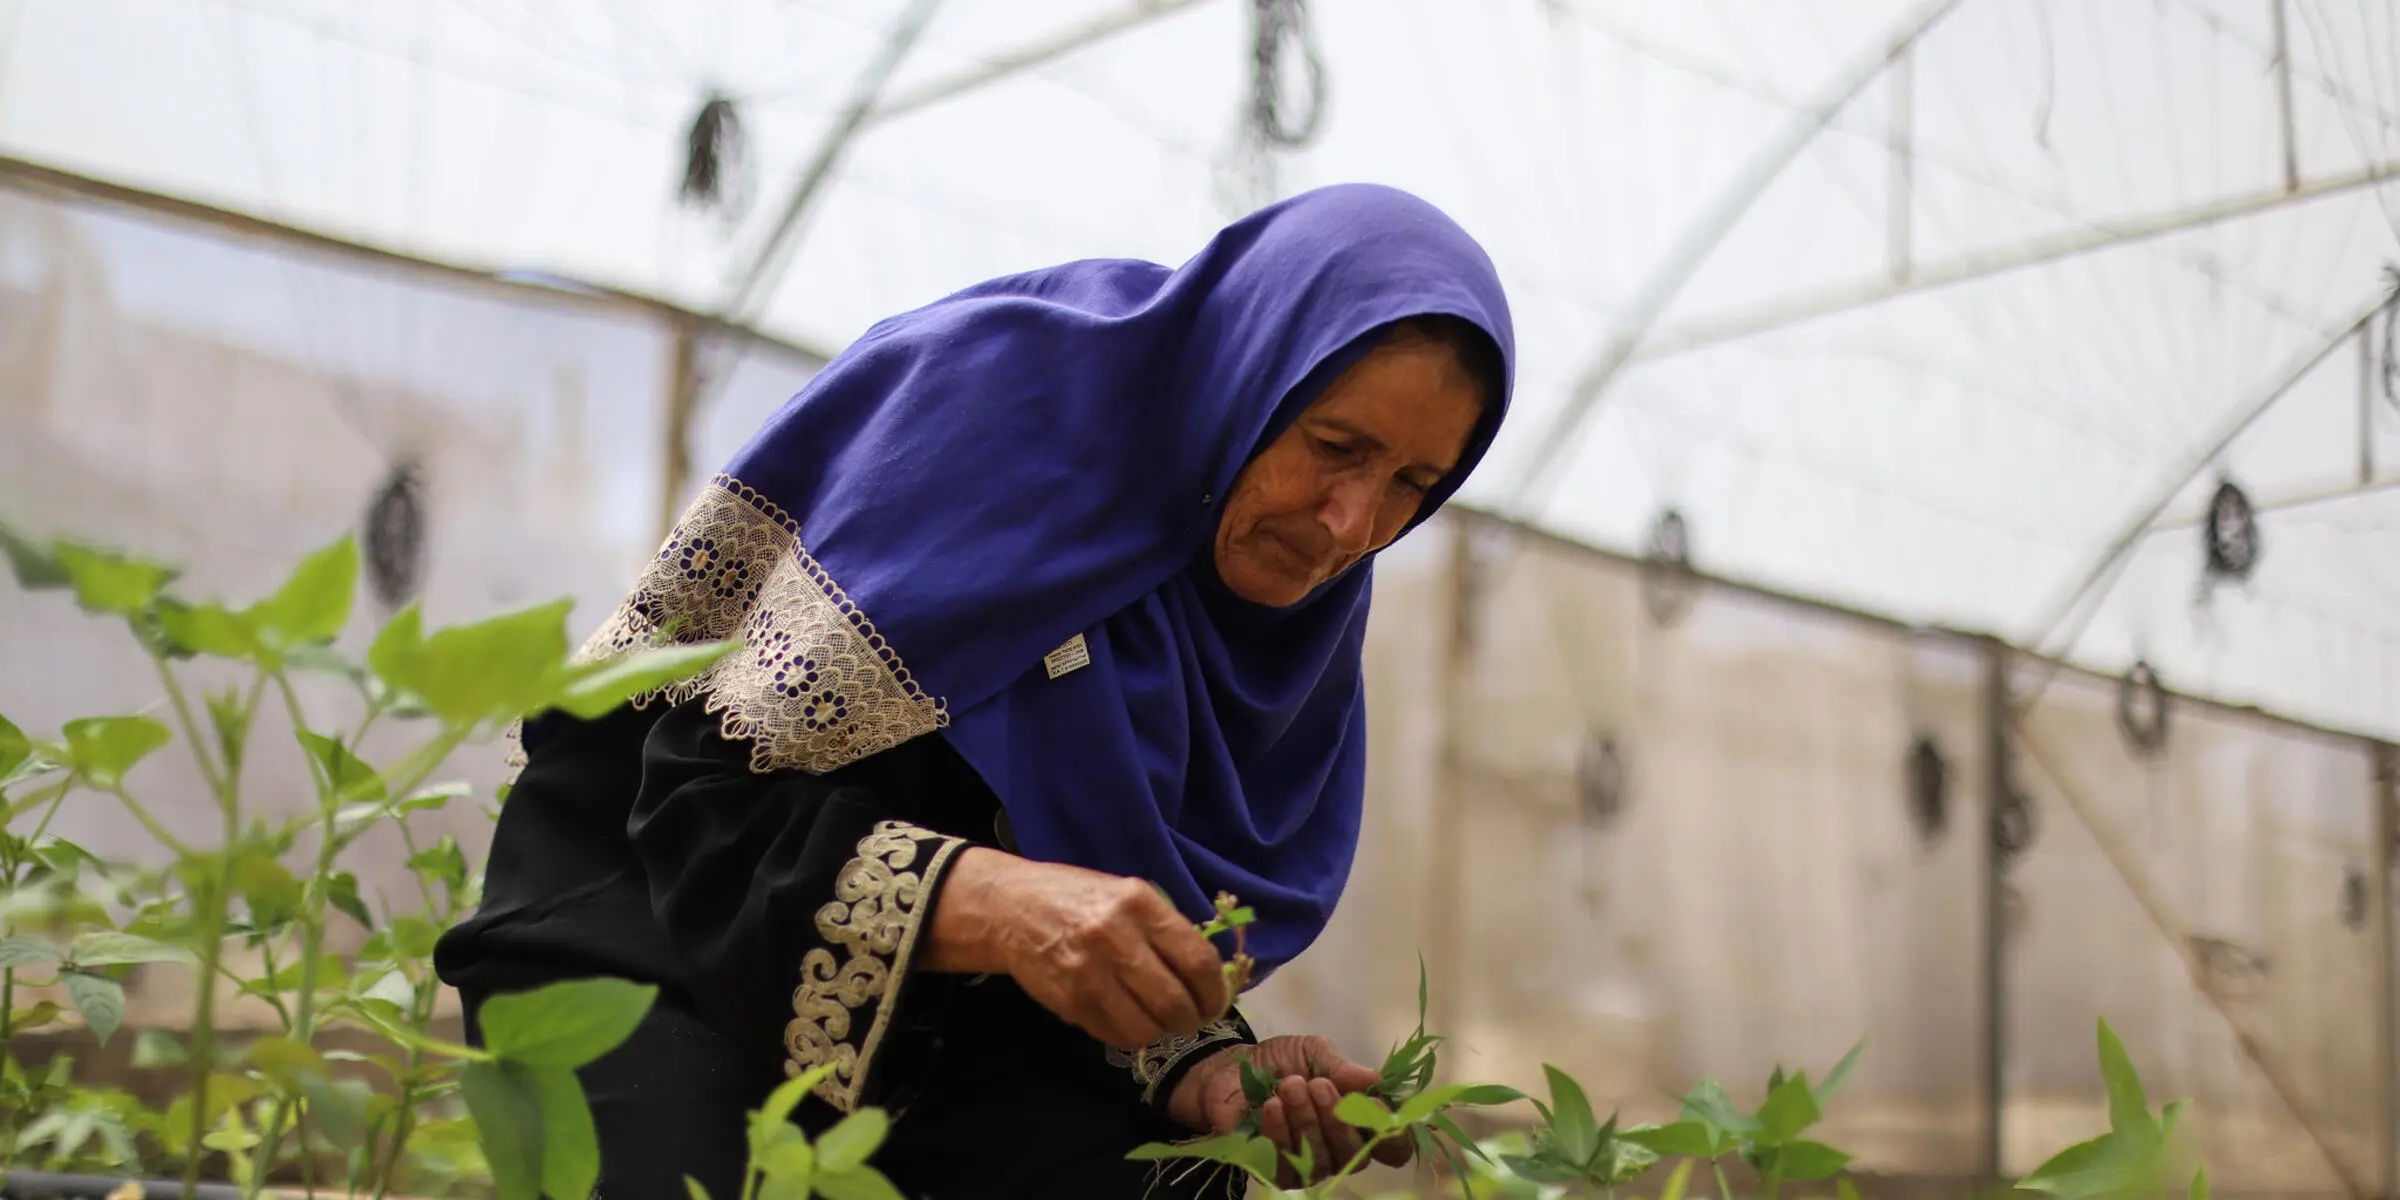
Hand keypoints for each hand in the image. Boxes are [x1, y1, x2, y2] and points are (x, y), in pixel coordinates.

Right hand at [922, 847, 1228, 1047]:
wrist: (1011, 908)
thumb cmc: (1078, 898)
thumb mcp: (1126, 894)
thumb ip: (1165, 928)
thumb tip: (1209, 975)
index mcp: (1139, 903)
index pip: (1197, 960)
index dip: (1216, 991)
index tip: (1216, 1001)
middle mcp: (1115, 937)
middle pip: (1175, 1001)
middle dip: (1192, 1019)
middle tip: (1192, 1019)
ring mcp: (1089, 973)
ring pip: (1147, 1027)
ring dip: (1162, 1031)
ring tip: (1161, 1021)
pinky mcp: (1069, 1002)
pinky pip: (1116, 1035)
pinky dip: (1132, 1034)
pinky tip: (1131, 1020)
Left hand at [1167, 1035, 1412, 1184]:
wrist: (1230, 1070)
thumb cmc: (1281, 1062)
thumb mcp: (1314, 1052)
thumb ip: (1342, 1068)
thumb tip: (1375, 1080)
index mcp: (1358, 1123)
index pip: (1393, 1148)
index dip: (1391, 1134)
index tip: (1374, 1104)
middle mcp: (1340, 1150)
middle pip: (1357, 1155)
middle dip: (1337, 1117)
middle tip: (1317, 1084)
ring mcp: (1310, 1166)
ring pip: (1323, 1159)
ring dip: (1306, 1119)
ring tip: (1289, 1085)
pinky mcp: (1278, 1172)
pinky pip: (1288, 1165)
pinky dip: (1280, 1133)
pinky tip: (1272, 1106)